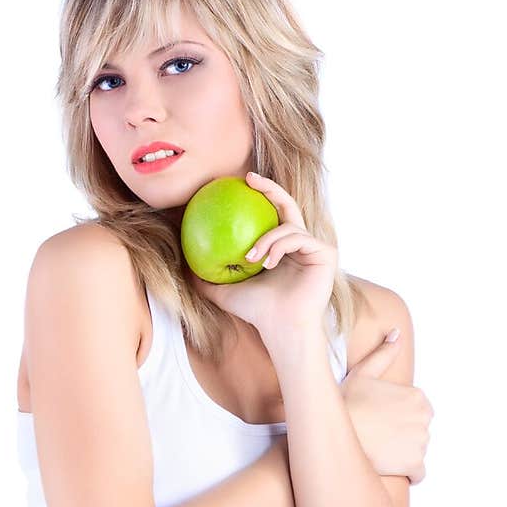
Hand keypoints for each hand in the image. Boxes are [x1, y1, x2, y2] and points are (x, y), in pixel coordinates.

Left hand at [190, 170, 337, 338]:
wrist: (280, 328)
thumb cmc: (255, 312)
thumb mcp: (223, 291)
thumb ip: (205, 277)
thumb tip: (182, 264)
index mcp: (281, 249)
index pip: (271, 215)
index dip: (259, 195)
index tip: (239, 182)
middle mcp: (300, 245)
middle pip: (287, 205)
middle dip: (269, 187)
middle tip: (249, 178)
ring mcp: (314, 248)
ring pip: (288, 225)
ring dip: (266, 239)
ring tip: (252, 258)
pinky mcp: (325, 253)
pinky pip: (298, 237)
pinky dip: (280, 247)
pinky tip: (268, 262)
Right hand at [340, 333, 434, 483]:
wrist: (333, 432)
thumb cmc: (346, 404)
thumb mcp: (363, 373)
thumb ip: (384, 354)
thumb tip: (396, 333)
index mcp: (417, 396)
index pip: (415, 414)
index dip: (395, 419)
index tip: (377, 421)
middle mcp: (425, 417)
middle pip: (418, 432)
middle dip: (401, 437)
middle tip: (376, 437)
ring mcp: (421, 440)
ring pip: (417, 452)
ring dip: (401, 455)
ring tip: (378, 450)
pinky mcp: (415, 463)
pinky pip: (419, 473)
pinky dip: (408, 473)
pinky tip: (389, 466)